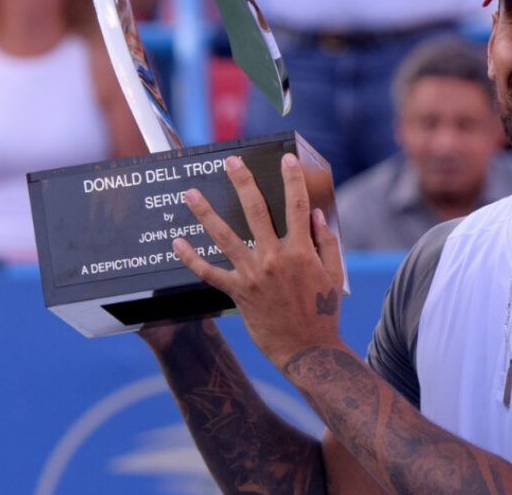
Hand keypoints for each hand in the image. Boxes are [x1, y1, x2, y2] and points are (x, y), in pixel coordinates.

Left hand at [173, 153, 344, 368]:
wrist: (307, 350)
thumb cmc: (324, 312)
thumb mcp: (334, 275)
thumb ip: (326, 243)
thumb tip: (316, 215)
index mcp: (302, 252)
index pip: (297, 206)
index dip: (293, 180)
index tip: (286, 160)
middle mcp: (275, 258)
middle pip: (255, 211)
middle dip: (243, 182)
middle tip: (230, 162)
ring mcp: (253, 275)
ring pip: (225, 236)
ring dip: (206, 213)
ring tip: (190, 193)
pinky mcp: (238, 292)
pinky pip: (209, 273)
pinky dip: (191, 258)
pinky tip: (177, 242)